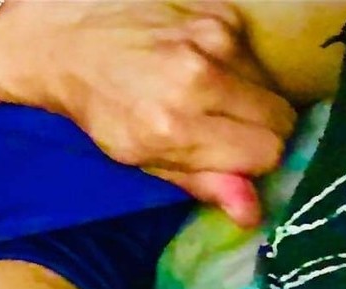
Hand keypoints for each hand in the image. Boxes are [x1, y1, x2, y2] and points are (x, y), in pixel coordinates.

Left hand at [0, 1, 296, 226]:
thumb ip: (199, 183)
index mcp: (175, 126)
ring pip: (269, 83)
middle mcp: (198, 78)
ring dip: (246, 96)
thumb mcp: (137, 158)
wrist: (66, 41)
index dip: (255, 162)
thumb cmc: (99, 109)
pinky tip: (197, 64)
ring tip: (203, 96)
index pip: (267, 153)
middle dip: (260, 131)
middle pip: (280, 117)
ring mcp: (211, 38)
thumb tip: (251, 212)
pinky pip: (252, 50)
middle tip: (223, 130)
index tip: (236, 160)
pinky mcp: (218, 11)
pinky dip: (234, 63)